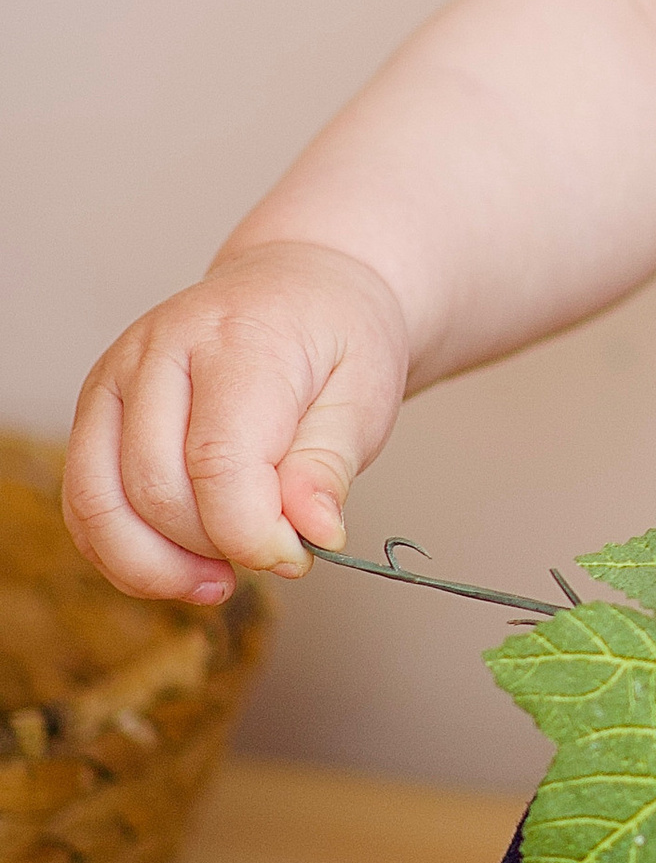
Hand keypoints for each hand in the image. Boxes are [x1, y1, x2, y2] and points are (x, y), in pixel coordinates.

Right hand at [62, 242, 411, 609]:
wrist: (299, 288)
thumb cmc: (335, 339)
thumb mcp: (364, 395)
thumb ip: (330, 466)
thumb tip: (312, 533)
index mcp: (238, 337)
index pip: (218, 460)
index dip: (253, 533)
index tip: (297, 554)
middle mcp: (158, 351)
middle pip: (155, 490)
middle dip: (216, 547)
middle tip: (276, 550)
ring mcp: (114, 377)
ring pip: (99, 504)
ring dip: (159, 566)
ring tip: (224, 575)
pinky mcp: (95, 409)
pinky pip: (84, 504)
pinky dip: (125, 553)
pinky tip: (182, 565)